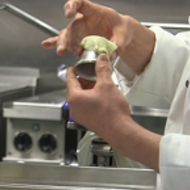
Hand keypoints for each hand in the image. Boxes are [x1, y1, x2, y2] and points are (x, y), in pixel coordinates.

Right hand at [41, 0, 153, 70]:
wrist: (121, 34)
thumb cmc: (121, 28)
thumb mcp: (124, 33)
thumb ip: (119, 43)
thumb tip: (112, 53)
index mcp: (93, 11)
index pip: (80, 2)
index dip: (72, 5)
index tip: (68, 14)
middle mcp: (83, 20)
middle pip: (71, 25)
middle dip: (66, 36)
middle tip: (64, 46)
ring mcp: (80, 31)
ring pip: (67, 36)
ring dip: (63, 43)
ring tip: (61, 51)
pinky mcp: (79, 41)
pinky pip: (66, 42)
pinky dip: (56, 43)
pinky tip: (46, 44)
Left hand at [66, 54, 161, 170]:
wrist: (120, 130)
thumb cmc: (112, 112)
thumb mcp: (107, 84)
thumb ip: (102, 69)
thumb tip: (101, 59)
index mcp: (74, 98)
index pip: (69, 79)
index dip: (73, 70)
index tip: (75, 66)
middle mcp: (74, 108)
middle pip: (75, 88)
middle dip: (84, 80)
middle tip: (92, 74)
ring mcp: (80, 116)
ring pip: (81, 97)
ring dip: (88, 89)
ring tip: (99, 84)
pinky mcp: (87, 121)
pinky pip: (85, 105)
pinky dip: (90, 98)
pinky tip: (102, 96)